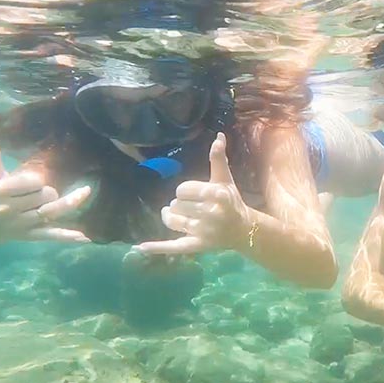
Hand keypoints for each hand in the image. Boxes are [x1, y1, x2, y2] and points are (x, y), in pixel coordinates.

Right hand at [0, 134, 90, 242]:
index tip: (32, 181)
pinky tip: (84, 237)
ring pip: (51, 212)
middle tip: (38, 190)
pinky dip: (67, 237)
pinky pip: (50, 235)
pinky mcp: (29, 237)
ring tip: (85, 191)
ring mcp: (21, 225)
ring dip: (68, 202)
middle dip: (46, 189)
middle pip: (44, 195)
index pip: (29, 182)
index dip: (35, 180)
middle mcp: (8, 211)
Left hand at [134, 132, 249, 255]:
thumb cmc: (232, 201)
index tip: (195, 194)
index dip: (186, 191)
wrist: (243, 230)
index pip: (183, 189)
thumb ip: (218, 159)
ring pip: (172, 221)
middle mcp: (209, 214)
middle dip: (181, 204)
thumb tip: (218, 136)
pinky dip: (157, 247)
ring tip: (178, 215)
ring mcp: (202, 232)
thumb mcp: (225, 180)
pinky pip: (173, 246)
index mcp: (216, 195)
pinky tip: (140, 246)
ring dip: (172, 217)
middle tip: (192, 207)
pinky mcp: (196, 246)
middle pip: (176, 204)